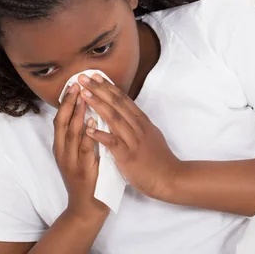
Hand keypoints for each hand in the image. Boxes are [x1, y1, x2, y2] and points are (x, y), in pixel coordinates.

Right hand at [53, 83, 108, 220]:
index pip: (60, 118)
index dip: (66, 101)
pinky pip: (85, 149)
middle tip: (76, 84)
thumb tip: (88, 112)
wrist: (87, 209)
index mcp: (61, 147)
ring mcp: (71, 162)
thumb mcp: (80, 154)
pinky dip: (88, 134)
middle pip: (61, 122)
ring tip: (84, 96)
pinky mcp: (83, 171)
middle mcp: (62, 152)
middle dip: (69, 102)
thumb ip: (81, 136)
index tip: (73, 83)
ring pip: (71, 133)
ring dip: (77, 114)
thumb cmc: (87, 178)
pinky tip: (94, 122)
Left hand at [78, 73, 181, 200]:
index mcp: (142, 121)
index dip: (108, 86)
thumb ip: (137, 124)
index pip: (123, 99)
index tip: (95, 76)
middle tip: (84, 77)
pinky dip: (100, 135)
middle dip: (99, 89)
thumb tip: (125, 113)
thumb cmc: (159, 159)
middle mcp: (137, 127)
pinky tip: (88, 129)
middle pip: (117, 103)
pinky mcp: (128, 156)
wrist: (170, 178)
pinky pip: (113, 143)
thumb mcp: (150, 134)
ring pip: (114, 118)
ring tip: (84, 94)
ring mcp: (133, 141)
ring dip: (98, 104)